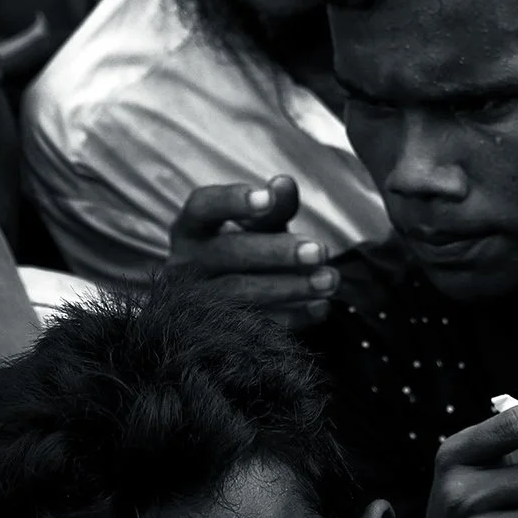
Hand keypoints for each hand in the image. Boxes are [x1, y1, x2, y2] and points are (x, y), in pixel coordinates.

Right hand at [168, 176, 337, 328]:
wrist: (219, 306)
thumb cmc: (244, 252)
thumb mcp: (258, 227)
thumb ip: (273, 207)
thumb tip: (284, 183)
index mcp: (192, 228)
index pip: (203, 207)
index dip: (232, 201)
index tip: (268, 198)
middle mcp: (186, 263)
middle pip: (229, 253)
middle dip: (278, 252)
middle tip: (321, 251)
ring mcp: (197, 301)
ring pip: (241, 293)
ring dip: (290, 287)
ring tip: (330, 280)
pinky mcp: (214, 334)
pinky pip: (253, 327)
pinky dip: (291, 318)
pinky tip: (321, 307)